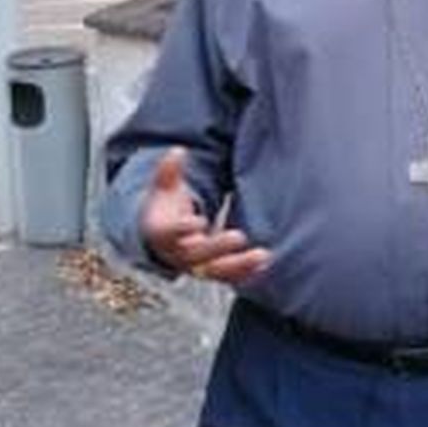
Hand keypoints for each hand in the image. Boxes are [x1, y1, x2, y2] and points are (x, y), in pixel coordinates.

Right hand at [140, 147, 270, 283]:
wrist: (161, 236)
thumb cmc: (165, 207)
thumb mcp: (162, 188)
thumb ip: (168, 171)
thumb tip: (178, 151)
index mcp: (162, 232)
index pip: (170, 234)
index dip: (182, 229)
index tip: (198, 221)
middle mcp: (178, 253)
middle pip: (196, 256)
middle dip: (218, 247)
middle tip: (239, 236)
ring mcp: (196, 264)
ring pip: (216, 270)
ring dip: (239, 264)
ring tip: (263, 255)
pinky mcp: (212, 269)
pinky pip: (229, 274)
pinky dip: (246, 270)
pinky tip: (266, 260)